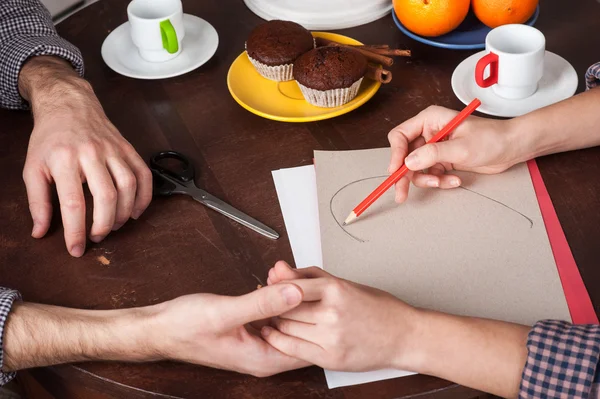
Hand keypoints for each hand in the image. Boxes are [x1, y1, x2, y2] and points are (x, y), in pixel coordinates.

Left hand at [19, 57, 152, 256]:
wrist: (69, 104)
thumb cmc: (50, 138)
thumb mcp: (33, 168)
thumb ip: (37, 202)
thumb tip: (40, 232)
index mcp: (64, 159)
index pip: (73, 203)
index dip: (76, 231)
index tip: (76, 248)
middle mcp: (91, 153)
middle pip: (106, 197)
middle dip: (103, 224)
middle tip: (96, 237)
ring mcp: (113, 150)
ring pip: (128, 186)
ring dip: (124, 213)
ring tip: (113, 225)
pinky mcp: (128, 149)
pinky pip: (143, 175)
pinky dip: (144, 197)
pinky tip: (135, 211)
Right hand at [154, 281, 310, 376]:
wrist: (159, 328)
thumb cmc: (184, 327)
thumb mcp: (225, 312)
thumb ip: (262, 304)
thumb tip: (295, 292)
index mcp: (264, 359)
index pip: (309, 346)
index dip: (315, 318)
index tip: (314, 292)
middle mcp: (264, 354)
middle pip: (302, 331)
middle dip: (305, 303)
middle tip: (300, 276)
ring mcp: (259, 343)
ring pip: (289, 321)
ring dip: (291, 298)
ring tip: (288, 274)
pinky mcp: (252, 330)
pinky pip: (275, 315)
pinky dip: (278, 298)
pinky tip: (276, 281)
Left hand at [261, 262, 419, 371]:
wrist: (403, 336)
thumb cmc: (377, 308)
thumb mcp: (345, 283)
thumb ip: (311, 276)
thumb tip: (280, 270)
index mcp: (336, 289)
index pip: (291, 285)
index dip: (276, 286)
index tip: (270, 285)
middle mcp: (333, 313)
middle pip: (286, 307)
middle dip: (275, 304)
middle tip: (270, 301)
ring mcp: (331, 338)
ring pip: (286, 328)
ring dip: (277, 322)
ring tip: (277, 317)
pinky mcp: (330, 358)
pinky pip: (293, 349)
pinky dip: (279, 341)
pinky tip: (276, 334)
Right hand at [387, 106, 518, 202]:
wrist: (512, 148)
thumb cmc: (492, 139)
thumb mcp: (461, 148)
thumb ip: (433, 154)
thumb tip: (408, 162)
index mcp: (430, 120)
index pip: (400, 136)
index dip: (395, 154)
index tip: (396, 171)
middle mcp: (429, 132)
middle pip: (404, 155)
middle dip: (405, 175)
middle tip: (401, 193)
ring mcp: (434, 148)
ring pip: (416, 169)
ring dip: (428, 179)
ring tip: (443, 182)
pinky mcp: (442, 160)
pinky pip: (430, 174)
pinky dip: (440, 181)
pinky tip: (455, 180)